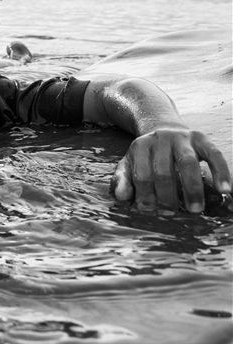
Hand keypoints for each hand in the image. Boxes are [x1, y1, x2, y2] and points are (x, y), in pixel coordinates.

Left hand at [110, 127, 231, 212]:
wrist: (164, 130)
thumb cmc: (147, 156)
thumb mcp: (130, 164)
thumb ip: (123, 180)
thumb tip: (121, 197)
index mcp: (140, 146)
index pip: (142, 175)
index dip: (146, 195)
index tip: (151, 210)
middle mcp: (161, 139)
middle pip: (164, 171)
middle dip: (167, 196)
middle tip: (170, 213)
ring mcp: (183, 138)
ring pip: (188, 163)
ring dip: (192, 189)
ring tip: (195, 209)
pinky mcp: (202, 139)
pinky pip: (214, 155)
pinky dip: (221, 173)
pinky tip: (224, 190)